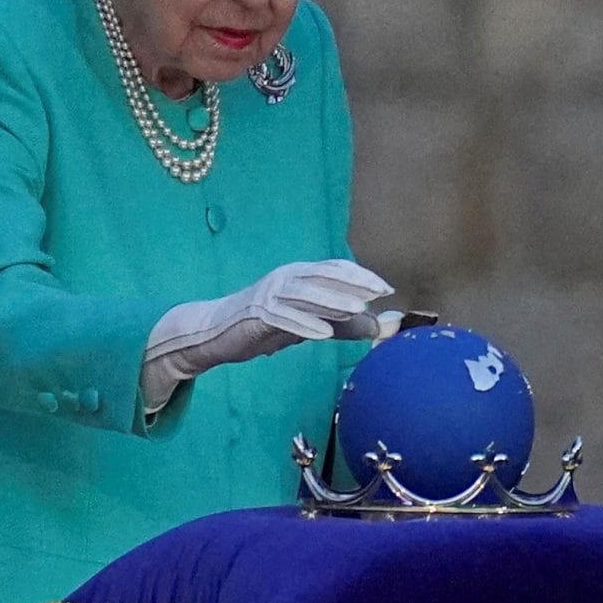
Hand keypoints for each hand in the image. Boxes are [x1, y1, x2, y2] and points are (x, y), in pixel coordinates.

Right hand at [140, 260, 392, 410]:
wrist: (217, 332)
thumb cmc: (266, 325)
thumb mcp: (310, 324)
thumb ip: (343, 326)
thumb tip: (378, 328)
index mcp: (300, 275)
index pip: (334, 268)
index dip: (360, 276)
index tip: (386, 288)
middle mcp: (286, 277)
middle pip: (322, 275)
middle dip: (352, 282)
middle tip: (378, 292)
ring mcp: (269, 293)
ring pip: (304, 293)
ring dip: (331, 300)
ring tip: (357, 309)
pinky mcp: (255, 313)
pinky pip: (282, 317)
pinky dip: (303, 324)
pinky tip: (324, 334)